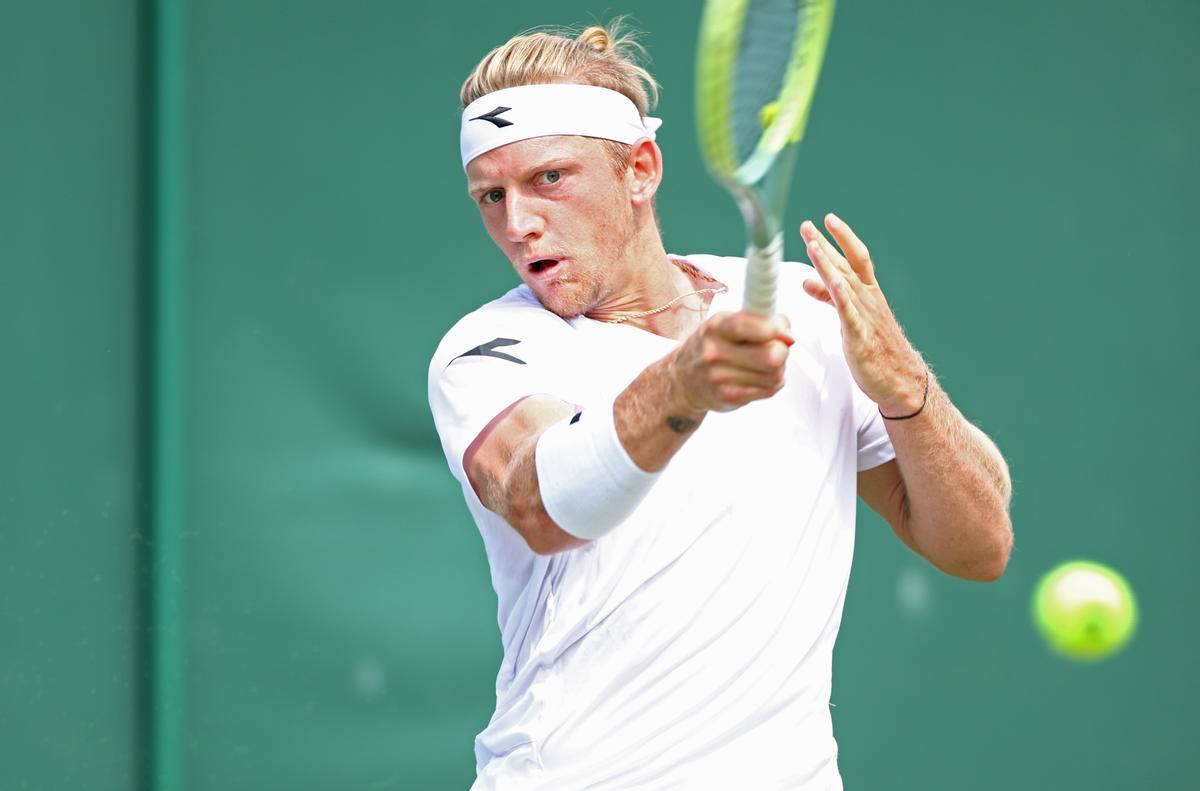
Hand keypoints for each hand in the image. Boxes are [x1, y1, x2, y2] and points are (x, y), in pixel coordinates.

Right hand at [668, 311, 793, 413]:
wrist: (684, 380)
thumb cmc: (714, 346)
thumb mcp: (728, 323)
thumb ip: (760, 321)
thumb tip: (788, 336)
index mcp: (717, 327)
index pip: (751, 326)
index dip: (774, 328)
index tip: (778, 330)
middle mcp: (715, 352)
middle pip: (772, 356)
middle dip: (781, 352)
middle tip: (775, 349)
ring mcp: (720, 378)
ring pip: (775, 375)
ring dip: (778, 370)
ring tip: (763, 365)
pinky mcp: (729, 397)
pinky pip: (769, 390)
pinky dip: (772, 384)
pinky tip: (759, 378)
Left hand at [800, 213, 925, 414]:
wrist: (901, 379)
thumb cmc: (876, 349)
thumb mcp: (849, 317)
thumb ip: (830, 297)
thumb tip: (808, 281)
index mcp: (868, 293)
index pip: (854, 259)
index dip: (841, 238)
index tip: (826, 220)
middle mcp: (868, 299)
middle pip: (845, 265)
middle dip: (826, 244)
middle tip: (808, 225)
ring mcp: (865, 316)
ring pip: (844, 283)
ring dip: (827, 263)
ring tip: (812, 244)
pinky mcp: (859, 336)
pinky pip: (847, 312)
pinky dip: (837, 295)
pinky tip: (828, 281)